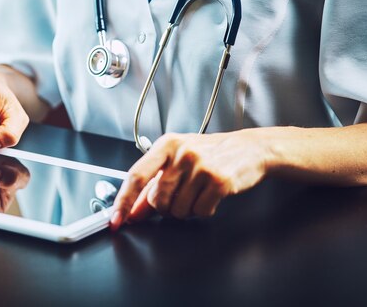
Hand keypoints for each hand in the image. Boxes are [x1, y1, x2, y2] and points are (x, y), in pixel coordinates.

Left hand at [110, 129, 274, 229]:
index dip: (123, 201)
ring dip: (186, 210)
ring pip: (178, 210)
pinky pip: (200, 211)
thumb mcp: (177, 163)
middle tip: (181, 195)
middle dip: (166, 207)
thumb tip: (131, 211)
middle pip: (157, 200)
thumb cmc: (210, 154)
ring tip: (198, 192)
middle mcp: (181, 153)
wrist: (249, 149)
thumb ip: (152, 187)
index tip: (116, 220)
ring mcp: (200, 166)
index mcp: (166, 145)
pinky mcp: (219, 180)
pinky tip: (211, 196)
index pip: (136, 176)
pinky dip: (204, 210)